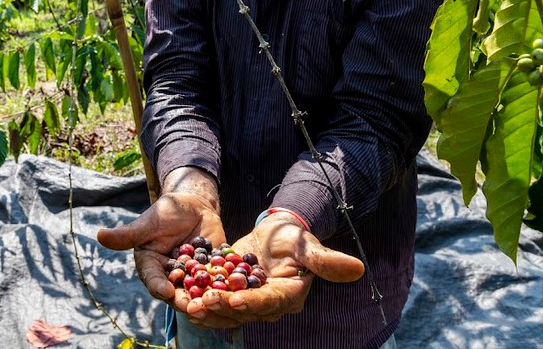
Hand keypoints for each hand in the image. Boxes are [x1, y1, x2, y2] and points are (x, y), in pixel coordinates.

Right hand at [97, 191, 224, 302]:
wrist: (194, 205)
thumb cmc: (165, 212)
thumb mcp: (148, 222)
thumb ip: (128, 234)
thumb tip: (100, 235)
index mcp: (152, 267)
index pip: (153, 280)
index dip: (159, 286)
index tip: (165, 291)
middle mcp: (171, 276)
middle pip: (176, 292)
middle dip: (184, 299)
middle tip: (192, 305)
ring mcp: (193, 276)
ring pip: (198, 290)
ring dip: (205, 298)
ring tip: (212, 302)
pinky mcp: (213, 271)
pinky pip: (219, 281)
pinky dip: (225, 286)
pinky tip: (232, 290)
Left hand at [181, 212, 364, 327]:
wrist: (277, 231)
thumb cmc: (295, 235)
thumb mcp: (308, 244)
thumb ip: (326, 260)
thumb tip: (357, 269)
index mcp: (289, 294)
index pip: (270, 301)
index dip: (254, 302)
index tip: (237, 300)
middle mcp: (270, 303)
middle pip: (245, 311)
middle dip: (223, 308)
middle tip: (202, 303)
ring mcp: (251, 300)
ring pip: (229, 311)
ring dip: (209, 310)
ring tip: (189, 305)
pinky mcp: (234, 292)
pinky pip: (217, 300)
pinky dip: (202, 300)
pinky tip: (184, 297)